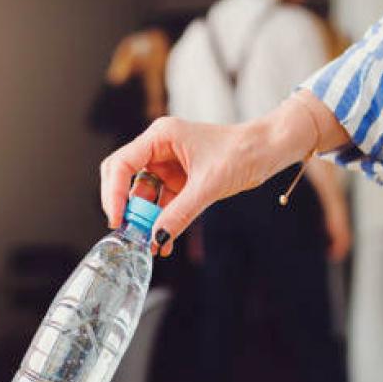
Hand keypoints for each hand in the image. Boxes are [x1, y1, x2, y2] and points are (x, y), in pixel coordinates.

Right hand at [99, 91, 349, 256]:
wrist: (269, 150)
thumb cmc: (243, 151)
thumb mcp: (209, 185)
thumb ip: (180, 213)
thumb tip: (156, 238)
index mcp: (161, 136)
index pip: (121, 164)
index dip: (113, 193)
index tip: (117, 220)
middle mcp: (159, 148)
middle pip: (125, 179)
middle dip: (126, 208)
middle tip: (129, 233)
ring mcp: (168, 165)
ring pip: (143, 196)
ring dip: (145, 220)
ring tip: (150, 244)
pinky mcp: (180, 180)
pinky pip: (162, 204)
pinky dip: (161, 222)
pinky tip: (165, 242)